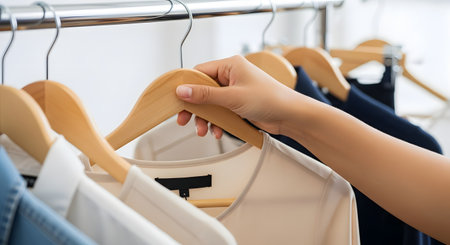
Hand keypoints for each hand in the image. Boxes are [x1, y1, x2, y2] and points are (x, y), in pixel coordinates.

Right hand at [176, 55, 296, 137]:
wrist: (290, 116)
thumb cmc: (269, 100)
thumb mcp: (232, 97)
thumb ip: (205, 95)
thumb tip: (182, 90)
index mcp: (230, 66)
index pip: (199, 72)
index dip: (187, 87)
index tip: (177, 100)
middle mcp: (231, 75)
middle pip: (203, 90)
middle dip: (195, 107)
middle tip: (184, 120)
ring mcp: (235, 90)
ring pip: (211, 103)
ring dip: (206, 118)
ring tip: (203, 131)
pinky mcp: (239, 103)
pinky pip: (221, 111)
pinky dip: (217, 122)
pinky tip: (218, 131)